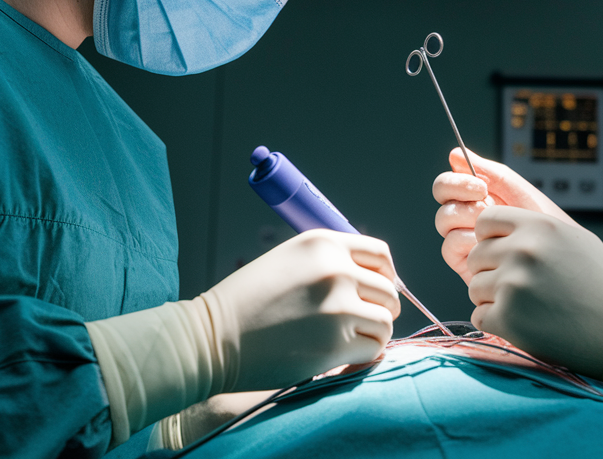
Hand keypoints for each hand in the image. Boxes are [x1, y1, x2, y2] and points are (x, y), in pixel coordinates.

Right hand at [207, 229, 400, 392]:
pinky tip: (342, 359)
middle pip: (389, 291)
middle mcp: (336, 270)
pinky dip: (363, 358)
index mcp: (324, 243)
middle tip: (360, 325)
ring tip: (348, 342)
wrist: (214, 338)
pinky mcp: (335, 344)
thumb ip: (332, 262)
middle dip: (380, 309)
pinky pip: (373, 350)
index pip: (381, 255)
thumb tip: (378, 282)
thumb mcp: (291, 260)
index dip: (387, 276)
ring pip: (385, 322)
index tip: (378, 293)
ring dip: (373, 335)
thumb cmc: (249, 301)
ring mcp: (338, 307)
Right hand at [432, 147, 576, 281]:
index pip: (448, 183)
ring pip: (444, 220)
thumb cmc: (542, 222)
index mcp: (476, 197)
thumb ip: (488, 171)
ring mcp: (464, 238)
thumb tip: (454, 154)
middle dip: (461, 195)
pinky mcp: (464, 262)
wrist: (557, 255)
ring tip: (496, 224)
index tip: (481, 186)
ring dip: (468, 217)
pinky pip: (450, 246)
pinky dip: (469, 241)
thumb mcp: (517, 191)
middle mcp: (466, 216)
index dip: (456, 181)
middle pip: (441, 198)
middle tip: (486, 201)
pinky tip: (491, 244)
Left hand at [466, 207, 602, 382]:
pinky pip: (479, 316)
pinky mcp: (507, 318)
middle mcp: (522, 251)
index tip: (505, 254)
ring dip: (493, 298)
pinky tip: (525, 323)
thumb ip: (536, 226)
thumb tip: (499, 220)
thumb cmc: (602, 286)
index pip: (485, 221)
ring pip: (475, 286)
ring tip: (527, 306)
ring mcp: (512, 284)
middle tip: (521, 287)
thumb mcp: (575, 239)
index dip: (491, 238)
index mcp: (539, 226)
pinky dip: (496, 322)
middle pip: (475, 255)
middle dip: (491, 271)